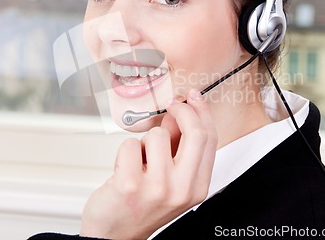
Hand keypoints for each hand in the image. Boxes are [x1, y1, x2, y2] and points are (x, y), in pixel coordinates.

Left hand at [80, 89, 217, 239]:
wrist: (115, 234)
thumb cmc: (141, 206)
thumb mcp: (170, 178)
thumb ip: (178, 145)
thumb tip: (179, 114)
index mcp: (197, 187)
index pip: (210, 139)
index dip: (202, 112)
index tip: (192, 98)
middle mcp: (182, 189)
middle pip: (195, 133)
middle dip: (182, 110)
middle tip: (170, 106)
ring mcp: (157, 188)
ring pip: (157, 135)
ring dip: (145, 140)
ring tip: (140, 160)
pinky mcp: (131, 184)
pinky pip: (130, 145)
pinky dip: (125, 151)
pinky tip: (126, 167)